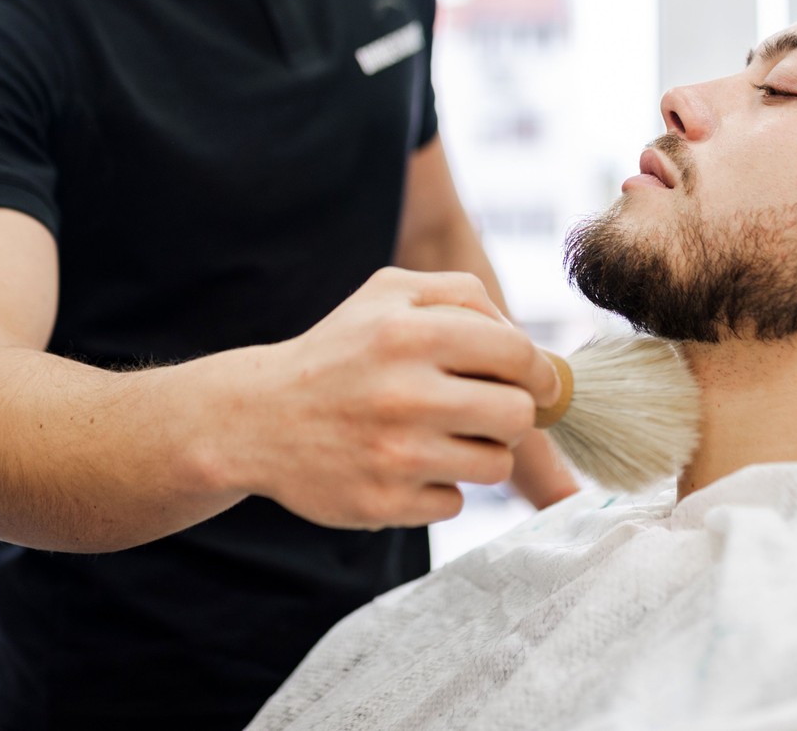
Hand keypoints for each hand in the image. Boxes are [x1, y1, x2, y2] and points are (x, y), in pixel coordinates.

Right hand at [227, 268, 560, 529]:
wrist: (257, 418)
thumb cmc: (339, 351)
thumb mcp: (389, 293)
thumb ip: (462, 295)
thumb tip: (527, 345)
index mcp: (411, 334)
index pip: (519, 356)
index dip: (539, 372)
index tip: (535, 382)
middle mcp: (405, 395)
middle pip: (520, 416)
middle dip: (512, 413)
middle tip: (485, 410)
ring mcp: (395, 455)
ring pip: (496, 465)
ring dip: (479, 452)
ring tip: (441, 436)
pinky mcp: (385, 503)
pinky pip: (454, 502)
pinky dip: (439, 487)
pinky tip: (405, 465)